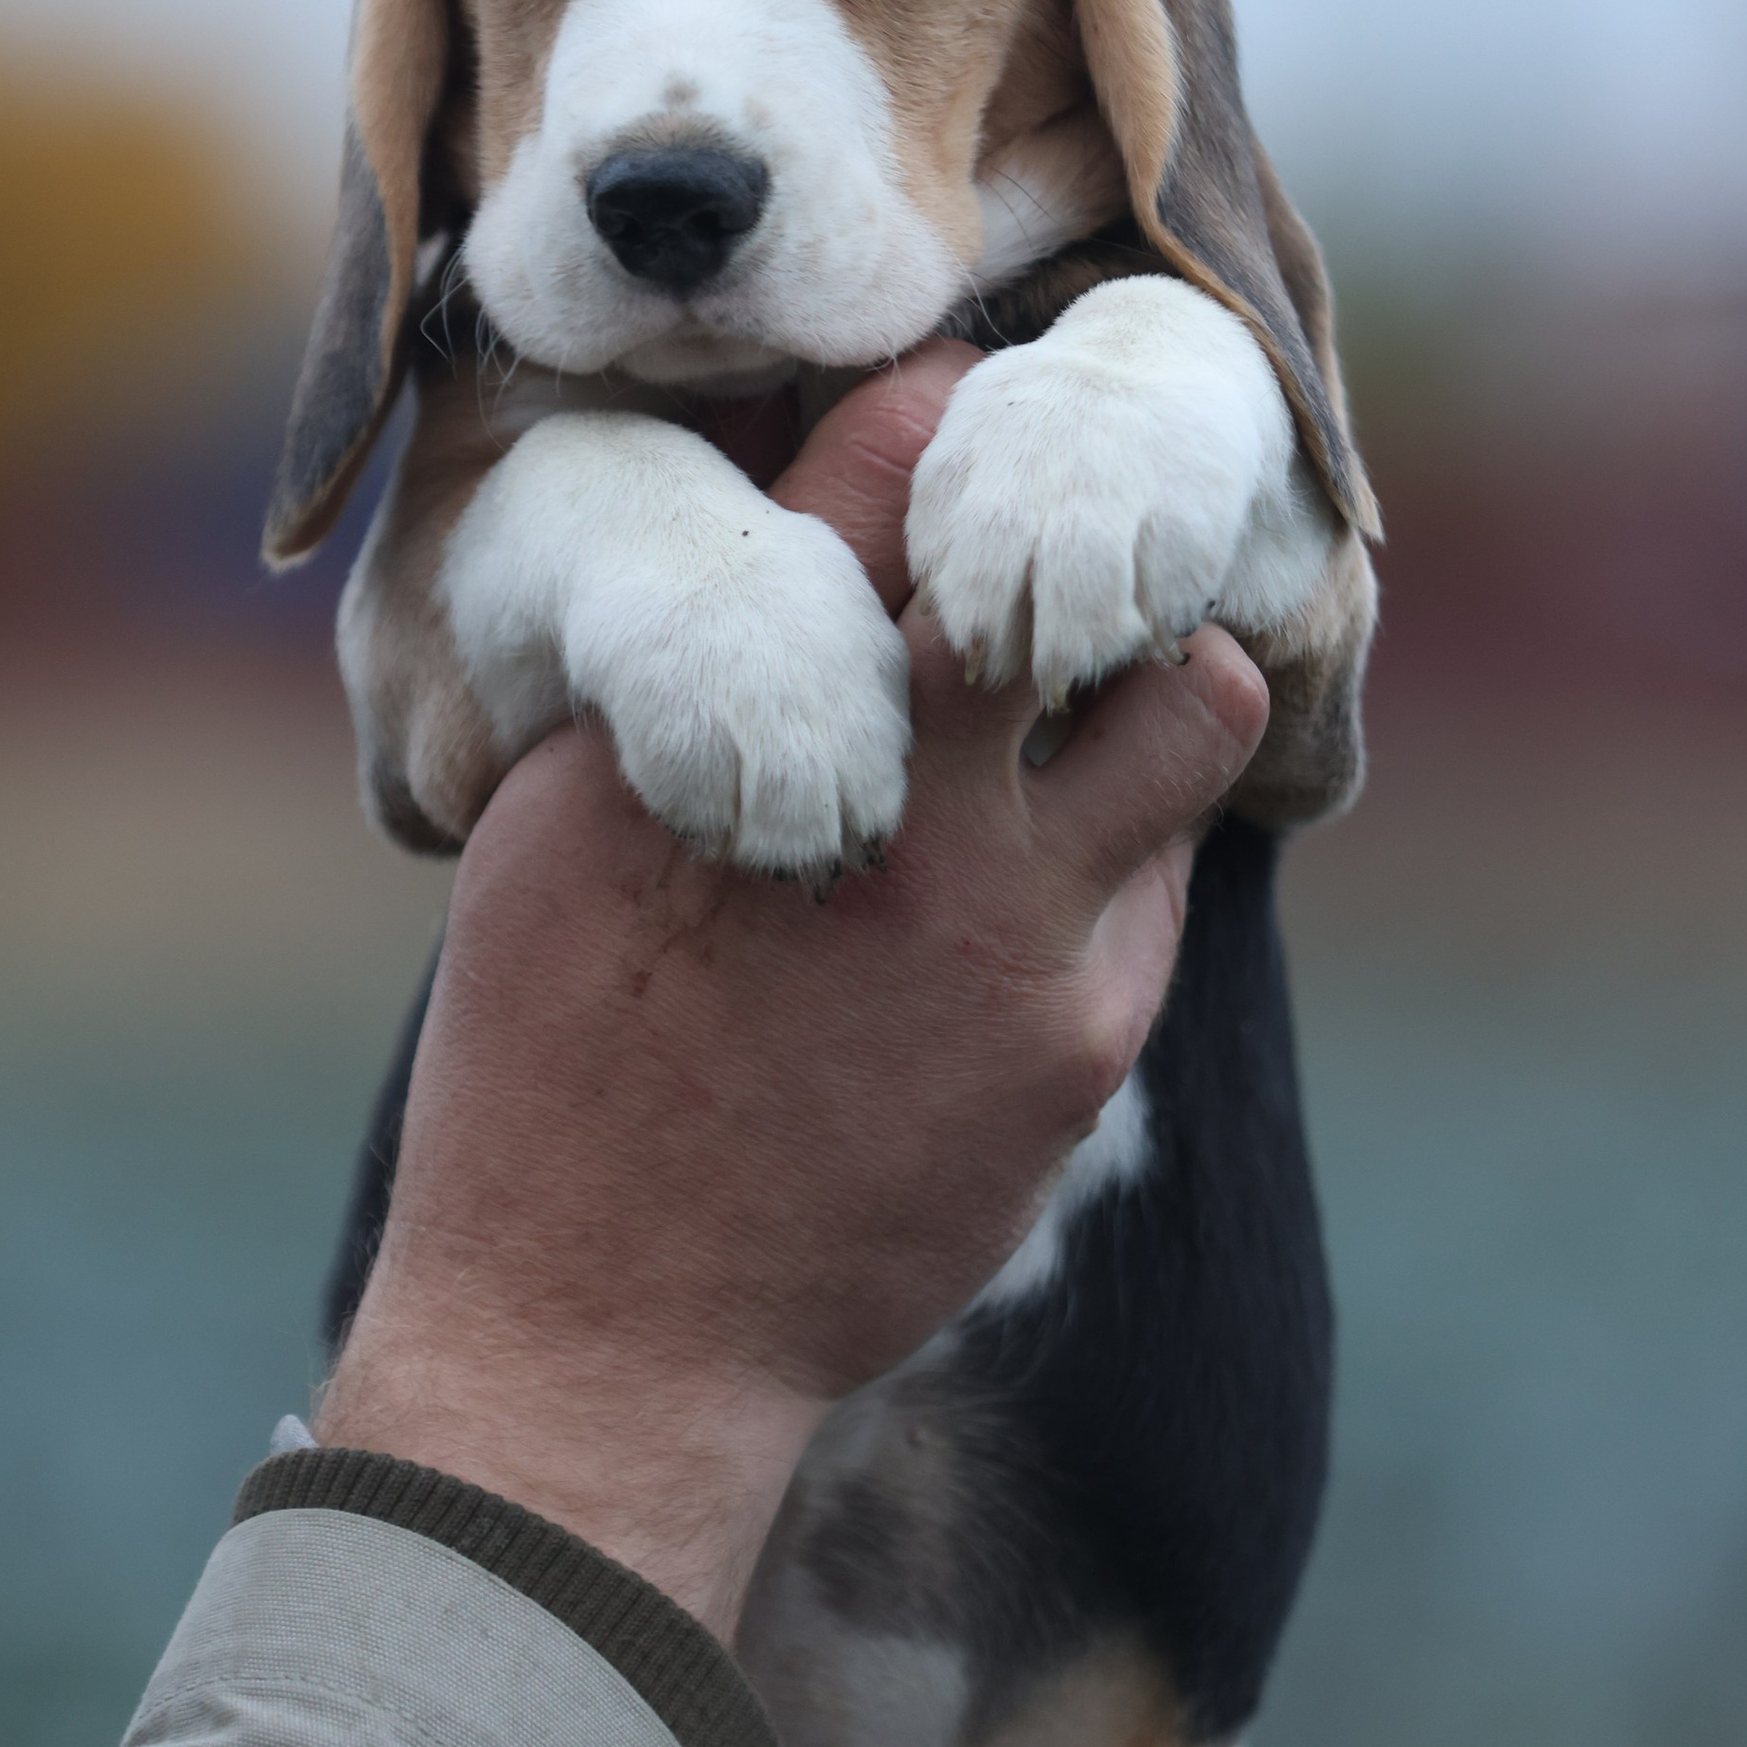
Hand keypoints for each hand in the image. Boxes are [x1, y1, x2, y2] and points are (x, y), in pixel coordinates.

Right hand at [318, 339, 1267, 1631]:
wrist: (611, 1334)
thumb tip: (806, 503)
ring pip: (1193, 712)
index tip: (944, 422)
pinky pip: (1158, 883)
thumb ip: (701, 657)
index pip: (908, 450)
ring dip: (1142, 697)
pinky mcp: (1087, 1044)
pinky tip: (1012, 900)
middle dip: (1079, 539)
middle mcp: (917, 799)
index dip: (942, 412)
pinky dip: (1107, 859)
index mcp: (752, 708)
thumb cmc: (553, 1055)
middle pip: (1102, 557)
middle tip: (1038, 563)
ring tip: (1053, 736)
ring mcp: (1029, 932)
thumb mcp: (570, 821)